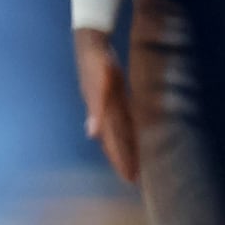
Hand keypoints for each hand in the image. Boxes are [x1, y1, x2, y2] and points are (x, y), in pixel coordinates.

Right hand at [74, 27, 138, 184]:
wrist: (91, 44)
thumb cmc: (97, 62)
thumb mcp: (100, 83)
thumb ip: (96, 108)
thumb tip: (91, 133)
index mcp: (102, 115)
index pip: (113, 144)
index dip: (120, 160)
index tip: (129, 178)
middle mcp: (104, 113)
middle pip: (115, 142)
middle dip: (123, 160)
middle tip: (133, 180)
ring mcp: (107, 105)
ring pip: (118, 132)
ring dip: (125, 148)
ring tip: (133, 163)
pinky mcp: (113, 96)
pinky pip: (122, 118)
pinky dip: (127, 130)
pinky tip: (132, 135)